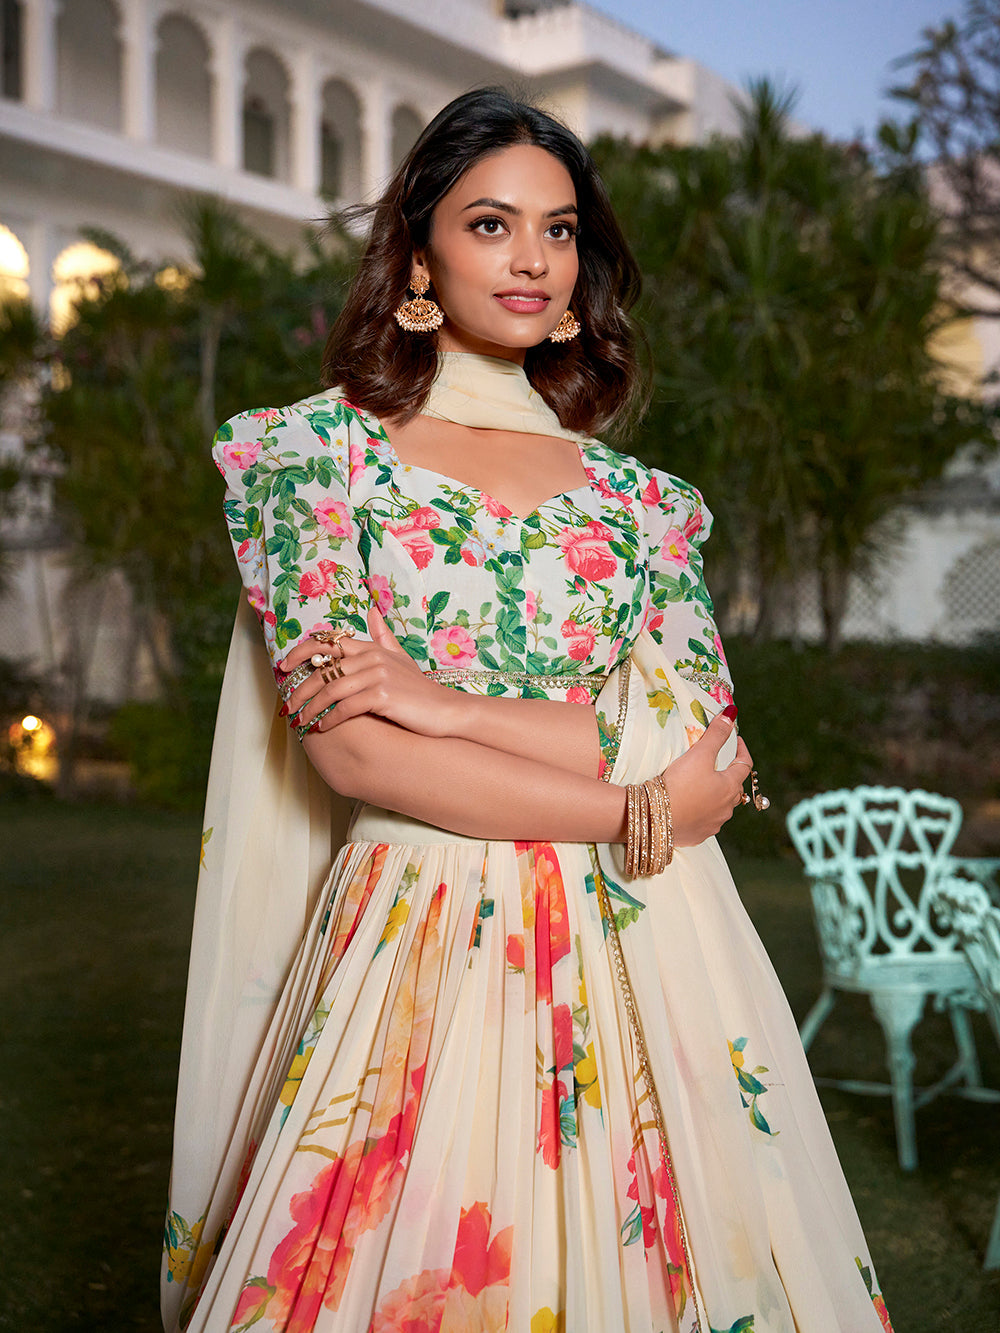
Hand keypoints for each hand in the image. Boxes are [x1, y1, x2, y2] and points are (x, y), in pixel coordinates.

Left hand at [278, 606, 465, 736]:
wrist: (446, 710)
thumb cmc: (420, 689)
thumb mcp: (400, 658)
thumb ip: (382, 636)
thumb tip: (372, 610)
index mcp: (372, 648)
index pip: (327, 642)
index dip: (300, 652)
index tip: (284, 666)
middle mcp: (373, 658)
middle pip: (323, 669)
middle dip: (300, 688)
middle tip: (288, 705)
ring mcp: (378, 676)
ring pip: (331, 690)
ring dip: (311, 708)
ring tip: (300, 721)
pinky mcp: (383, 696)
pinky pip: (346, 707)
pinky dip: (331, 719)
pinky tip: (323, 728)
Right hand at [660, 707, 753, 846]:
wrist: (656, 818)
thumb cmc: (680, 784)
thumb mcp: (699, 754)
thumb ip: (716, 734)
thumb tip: (732, 713)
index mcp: (730, 787)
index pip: (744, 765)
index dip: (741, 749)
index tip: (735, 739)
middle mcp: (726, 809)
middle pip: (734, 788)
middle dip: (728, 774)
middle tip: (718, 763)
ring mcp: (713, 824)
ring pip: (720, 806)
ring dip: (715, 795)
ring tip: (701, 784)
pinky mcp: (698, 835)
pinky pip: (705, 820)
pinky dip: (701, 811)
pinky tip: (690, 806)